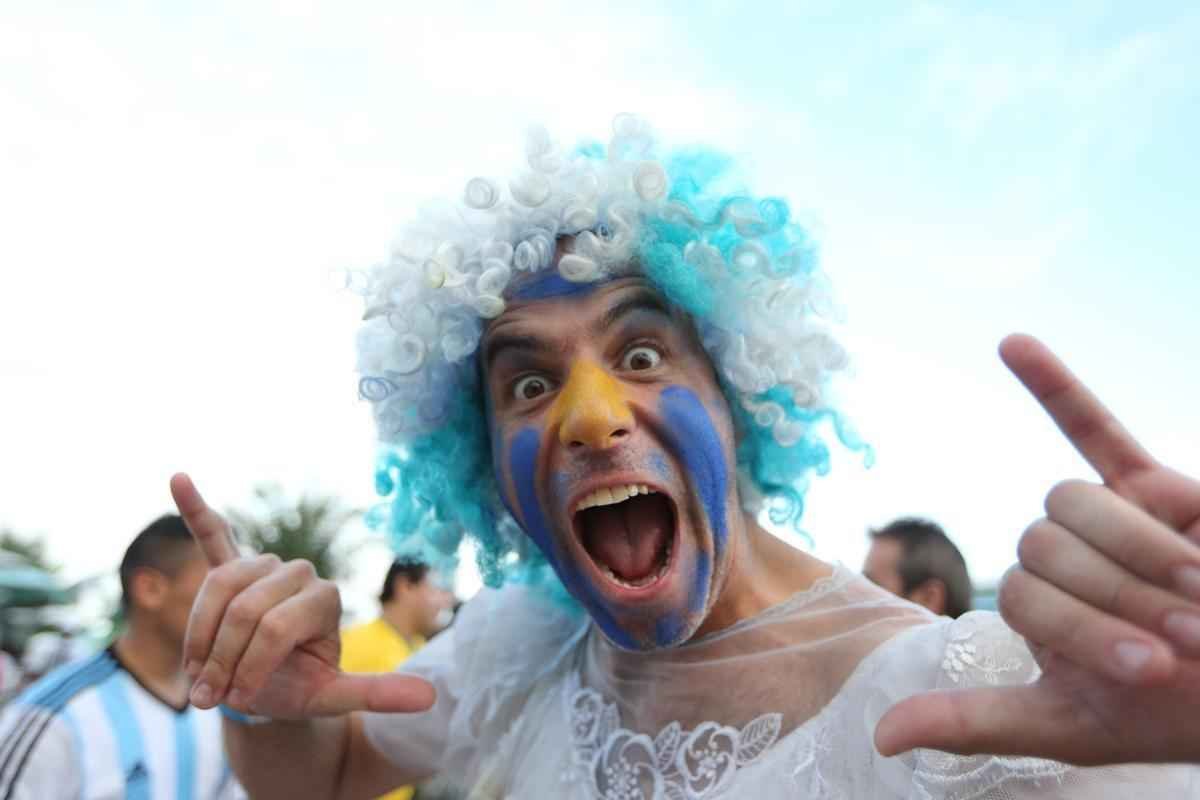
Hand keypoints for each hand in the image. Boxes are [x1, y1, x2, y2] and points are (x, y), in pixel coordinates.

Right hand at [171, 473, 435, 718]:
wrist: (270, 684)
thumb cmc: (300, 688)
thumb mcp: (337, 696)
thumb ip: (377, 693)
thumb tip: (431, 696)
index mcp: (326, 598)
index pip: (274, 628)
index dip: (248, 668)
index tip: (239, 700)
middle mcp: (298, 572)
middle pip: (244, 612)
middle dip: (221, 660)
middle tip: (210, 694)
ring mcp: (264, 567)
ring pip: (217, 589)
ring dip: (199, 635)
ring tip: (197, 671)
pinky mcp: (233, 565)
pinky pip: (214, 535)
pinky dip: (196, 507)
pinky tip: (179, 478)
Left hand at [876, 334, 1199, 764]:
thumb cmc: (1175, 712)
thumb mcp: (1074, 727)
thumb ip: (978, 721)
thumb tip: (880, 737)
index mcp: (1041, 607)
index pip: (1025, 594)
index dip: (1085, 631)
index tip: (1150, 673)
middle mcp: (1064, 556)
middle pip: (1042, 543)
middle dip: (1115, 597)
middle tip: (1182, 639)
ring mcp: (1107, 517)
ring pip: (1075, 502)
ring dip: (1136, 551)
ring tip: (1197, 590)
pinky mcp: (1156, 486)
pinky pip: (1095, 427)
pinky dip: (1054, 384)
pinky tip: (1011, 343)